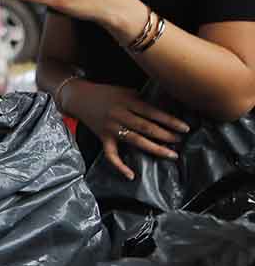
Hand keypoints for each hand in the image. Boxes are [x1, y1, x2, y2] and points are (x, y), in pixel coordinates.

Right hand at [63, 80, 189, 178]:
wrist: (78, 97)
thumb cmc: (105, 92)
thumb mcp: (125, 90)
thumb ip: (141, 99)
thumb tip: (163, 108)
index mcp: (127, 101)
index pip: (152, 112)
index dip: (170, 121)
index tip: (185, 128)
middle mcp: (120, 115)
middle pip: (146, 127)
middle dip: (165, 135)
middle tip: (180, 141)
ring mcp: (111, 128)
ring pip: (135, 140)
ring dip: (154, 148)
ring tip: (170, 154)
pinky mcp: (103, 138)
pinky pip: (111, 155)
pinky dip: (120, 166)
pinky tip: (131, 175)